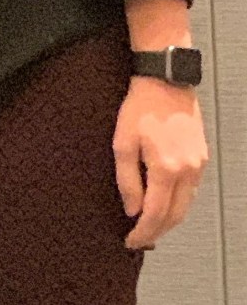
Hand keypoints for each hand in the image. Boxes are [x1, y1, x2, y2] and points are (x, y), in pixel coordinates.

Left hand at [115, 76, 205, 248]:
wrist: (165, 83)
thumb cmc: (140, 108)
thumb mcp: (122, 143)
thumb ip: (127, 180)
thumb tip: (132, 209)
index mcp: (166, 169)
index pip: (156, 214)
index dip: (143, 232)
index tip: (131, 240)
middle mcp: (188, 171)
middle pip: (175, 215)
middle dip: (157, 232)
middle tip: (139, 239)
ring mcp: (198, 165)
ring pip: (186, 205)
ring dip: (168, 220)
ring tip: (149, 226)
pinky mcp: (201, 158)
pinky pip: (191, 191)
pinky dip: (177, 203)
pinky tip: (164, 204)